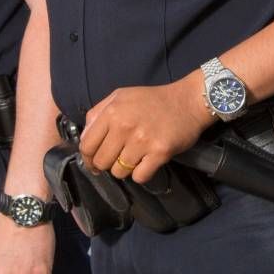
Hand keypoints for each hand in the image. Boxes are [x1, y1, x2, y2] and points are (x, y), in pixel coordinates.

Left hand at [80, 79, 211, 182]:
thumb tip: (84, 138)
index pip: (86, 146)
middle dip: (107, 164)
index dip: (88, 157)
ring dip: (125, 169)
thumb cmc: (153, 100)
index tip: (94, 161)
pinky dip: (142, 174)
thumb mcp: (120, 96)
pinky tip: (147, 162)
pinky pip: (140, 177)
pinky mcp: (160, 152)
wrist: (189, 100)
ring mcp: (142, 141)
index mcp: (112, 112)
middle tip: (118, 158)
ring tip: (135, 157)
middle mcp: (124, 127)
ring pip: (119, 172)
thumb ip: (98, 114)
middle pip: (101, 162)